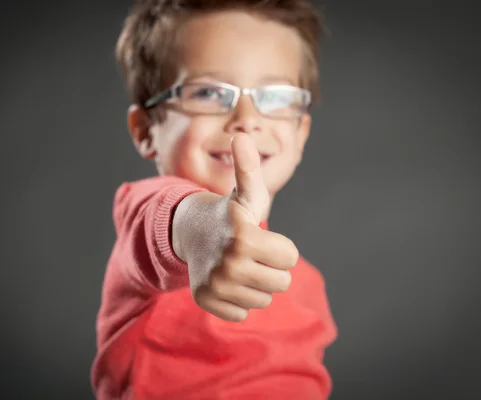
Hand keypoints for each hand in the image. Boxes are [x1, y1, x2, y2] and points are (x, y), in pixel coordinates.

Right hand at [173, 133, 299, 321]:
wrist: (190, 232)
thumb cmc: (229, 214)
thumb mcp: (246, 194)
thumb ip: (250, 169)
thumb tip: (241, 136)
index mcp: (245, 237)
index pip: (291, 258)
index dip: (281, 247)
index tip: (261, 236)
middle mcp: (229, 264)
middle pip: (281, 283)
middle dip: (271, 267)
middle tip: (250, 252)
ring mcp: (216, 285)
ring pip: (263, 300)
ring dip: (255, 284)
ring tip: (237, 264)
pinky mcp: (206, 300)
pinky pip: (242, 313)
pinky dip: (238, 300)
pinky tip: (226, 280)